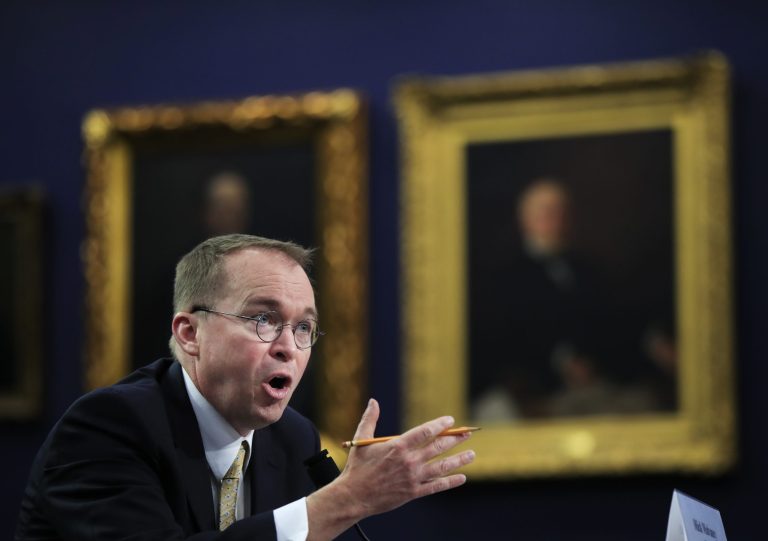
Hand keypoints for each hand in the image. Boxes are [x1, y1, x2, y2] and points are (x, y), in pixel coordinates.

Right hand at [306, 399, 474, 539]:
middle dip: (455, 439)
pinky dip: (450, 482)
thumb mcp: (361, 440)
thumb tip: (374, 401)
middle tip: (467, 433)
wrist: (353, 496)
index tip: (450, 421)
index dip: (440, 425)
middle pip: (438, 447)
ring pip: (442, 467)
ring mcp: (413, 478)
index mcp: (398, 446)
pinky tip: (462, 477)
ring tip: (472, 454)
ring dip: (459, 460)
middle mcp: (408, 461)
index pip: (425, 432)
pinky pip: (436, 486)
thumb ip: (370, 419)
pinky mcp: (413, 492)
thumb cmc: (357, 467)